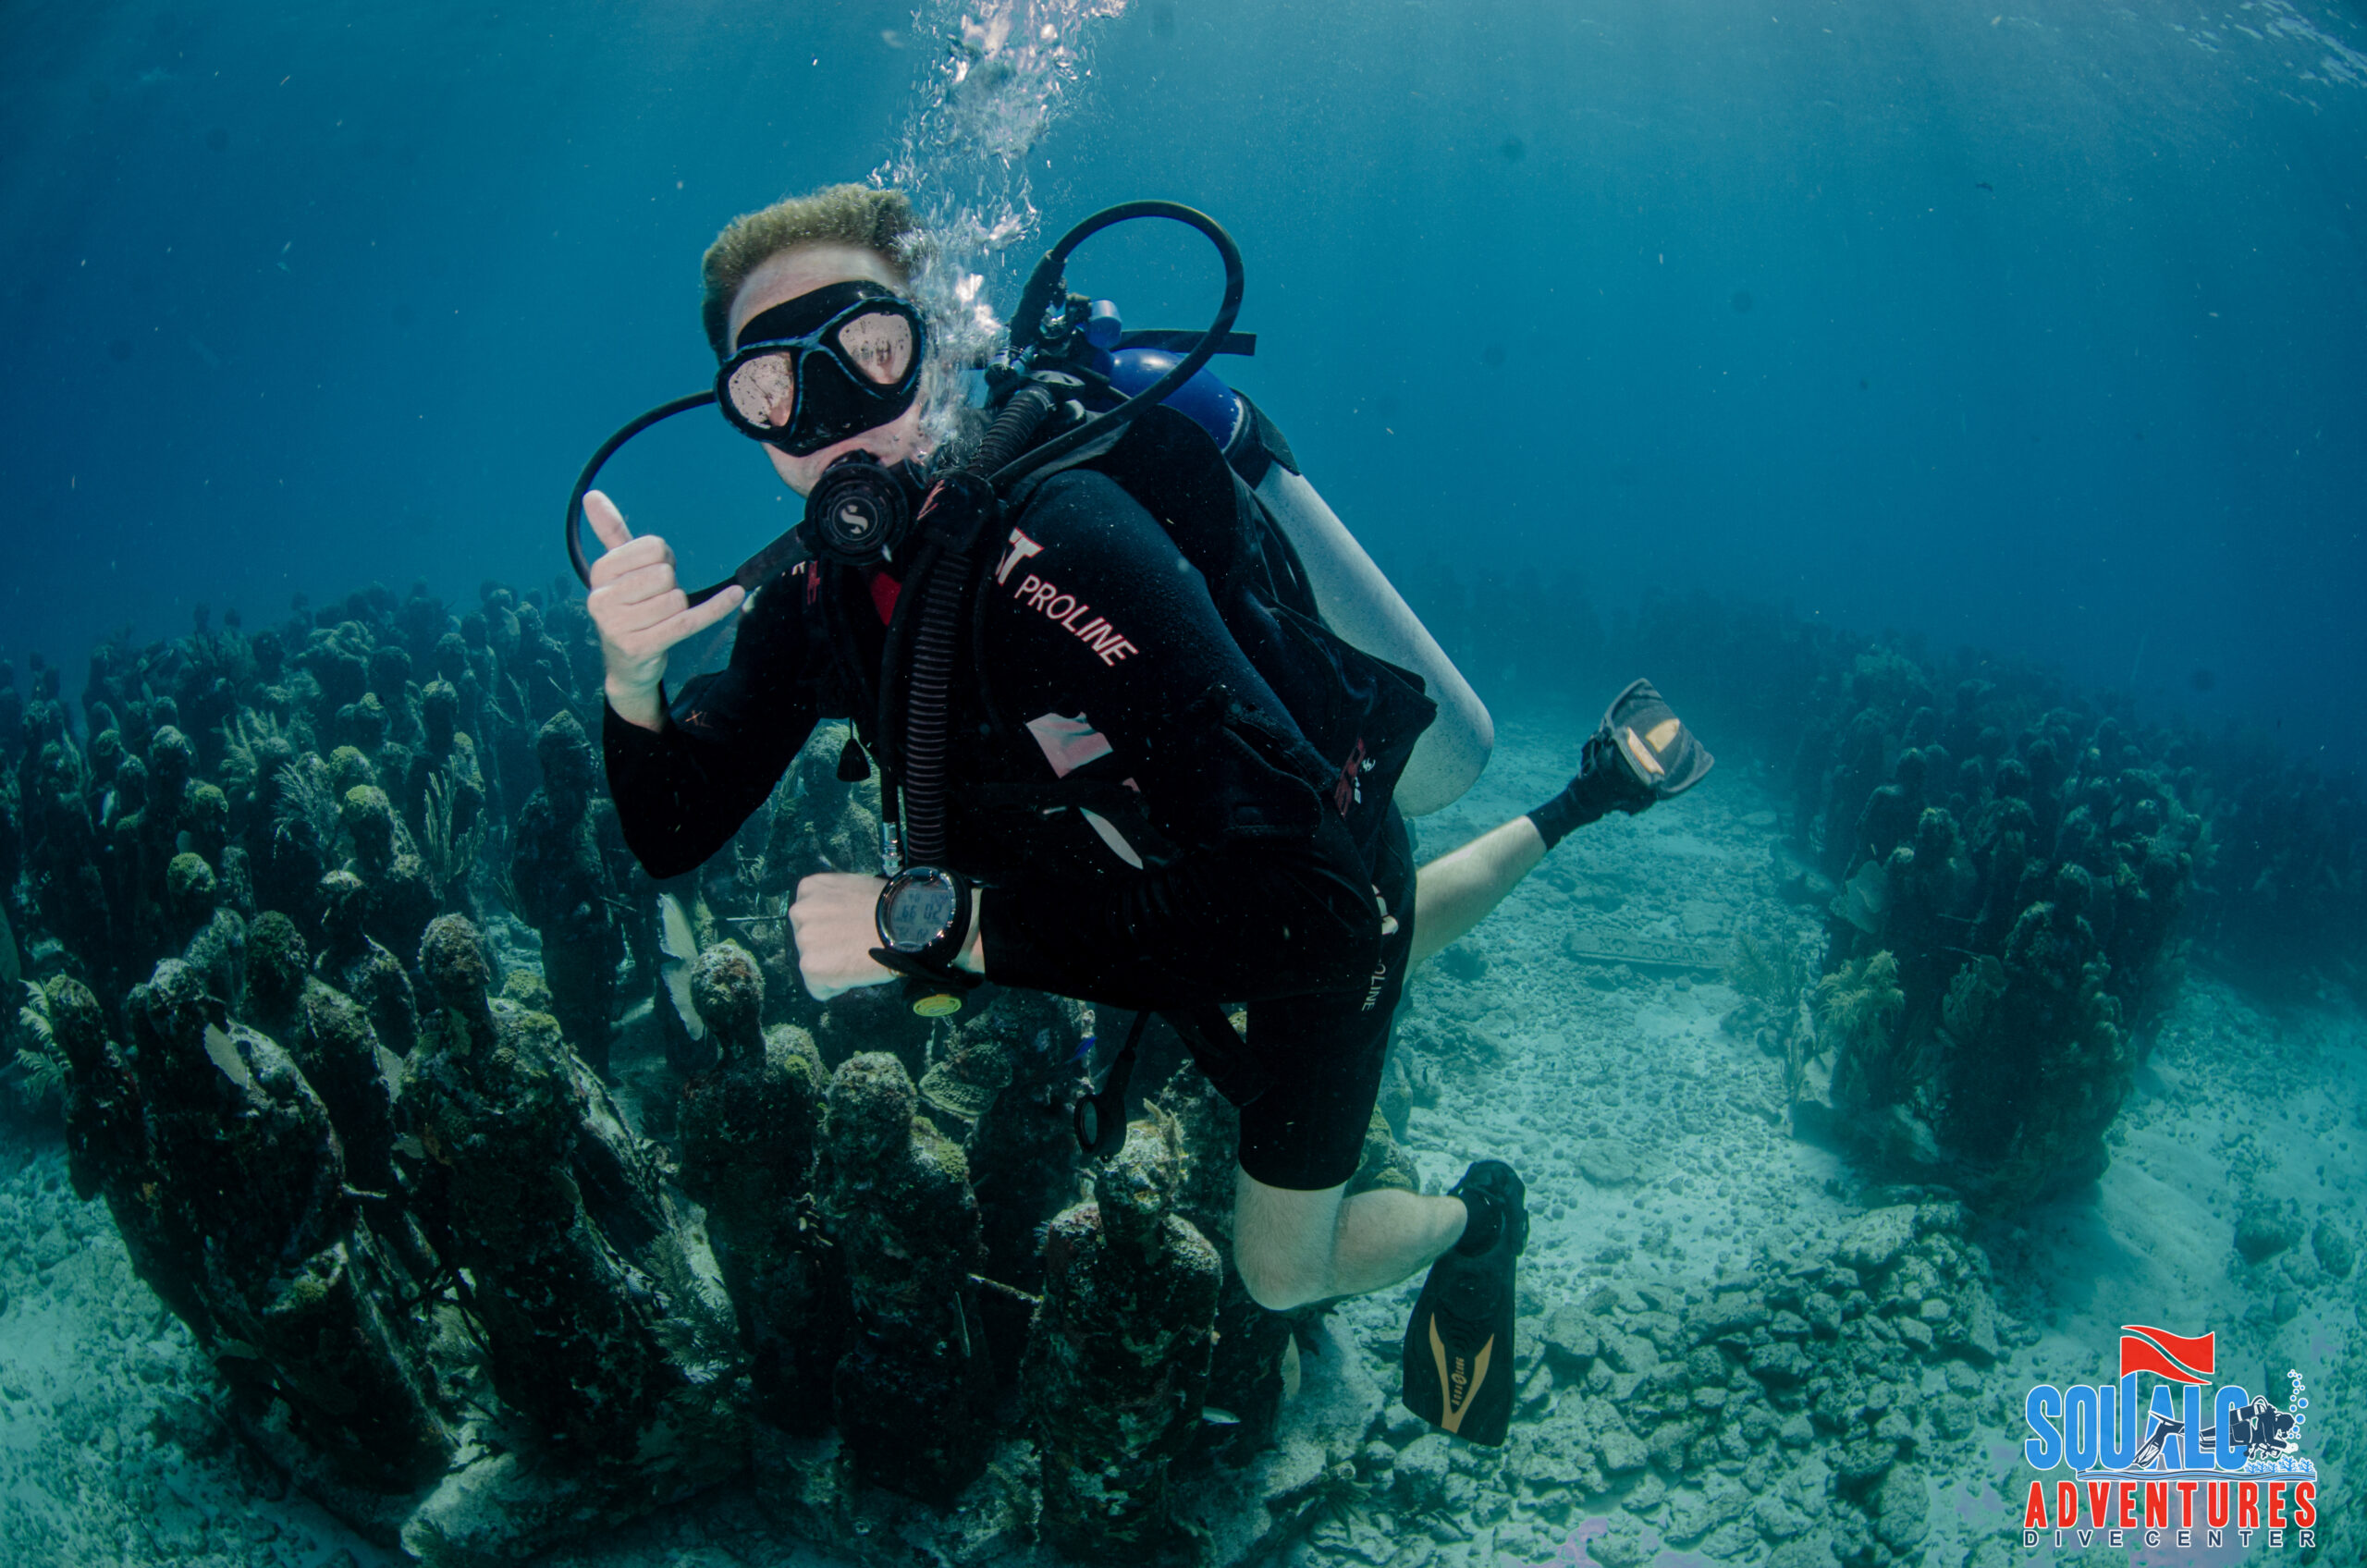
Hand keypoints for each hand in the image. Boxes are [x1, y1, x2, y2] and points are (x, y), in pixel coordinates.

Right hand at [582, 490, 744, 730]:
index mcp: (598, 573)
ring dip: (679, 607)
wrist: (626, 664)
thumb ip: (609, 532)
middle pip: (665, 575)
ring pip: (676, 600)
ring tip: (660, 618)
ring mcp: (617, 626)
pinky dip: (715, 608)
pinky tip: (736, 595)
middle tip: (658, 599)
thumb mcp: (617, 571)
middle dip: (671, 584)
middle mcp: (601, 599)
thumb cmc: (627, 607)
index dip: (665, 558)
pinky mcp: (640, 647)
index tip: (655, 572)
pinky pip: (688, 622)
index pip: (654, 549)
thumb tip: (592, 495)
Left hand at [789, 873, 895, 1001]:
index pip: (811, 916)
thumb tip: (842, 918)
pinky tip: (855, 973)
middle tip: (857, 946)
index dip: (833, 928)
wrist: (902, 925)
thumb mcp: (856, 888)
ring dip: (833, 966)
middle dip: (829, 947)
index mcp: (809, 889)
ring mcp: (802, 940)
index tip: (852, 930)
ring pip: (814, 964)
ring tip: (859, 958)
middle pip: (809, 940)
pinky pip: (819, 988)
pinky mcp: (810, 967)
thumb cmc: (889, 906)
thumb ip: (838, 902)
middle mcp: (799, 911)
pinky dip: (837, 986)